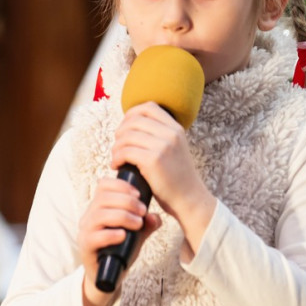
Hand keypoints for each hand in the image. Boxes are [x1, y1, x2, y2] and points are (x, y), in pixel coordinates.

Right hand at [78, 178, 161, 305]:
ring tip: (137, 223)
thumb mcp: (136, 235)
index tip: (138, 194)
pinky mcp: (86, 247)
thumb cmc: (120, 251)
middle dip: (126, 202)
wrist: (107, 277)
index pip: (103, 185)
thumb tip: (155, 217)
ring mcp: (85, 232)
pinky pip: (95, 236)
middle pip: (103, 198)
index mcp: (99, 208)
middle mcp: (89, 217)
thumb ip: (146, 224)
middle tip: (143, 211)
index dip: (120, 185)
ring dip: (122, 216)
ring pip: (99, 215)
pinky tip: (124, 236)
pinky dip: (111, 234)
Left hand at [109, 102, 214, 240]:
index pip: (148, 107)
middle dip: (120, 132)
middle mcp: (171, 133)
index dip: (131, 114)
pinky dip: (116, 158)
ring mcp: (163, 146)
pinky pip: (125, 152)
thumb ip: (159, 135)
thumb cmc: (176, 177)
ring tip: (116, 157)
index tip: (124, 128)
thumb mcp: (174, 148)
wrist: (189, 199)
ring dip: (116, 147)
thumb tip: (131, 125)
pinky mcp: (153, 160)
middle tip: (118, 146)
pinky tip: (116, 165)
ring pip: (126, 136)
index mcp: (176, 128)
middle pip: (134, 120)